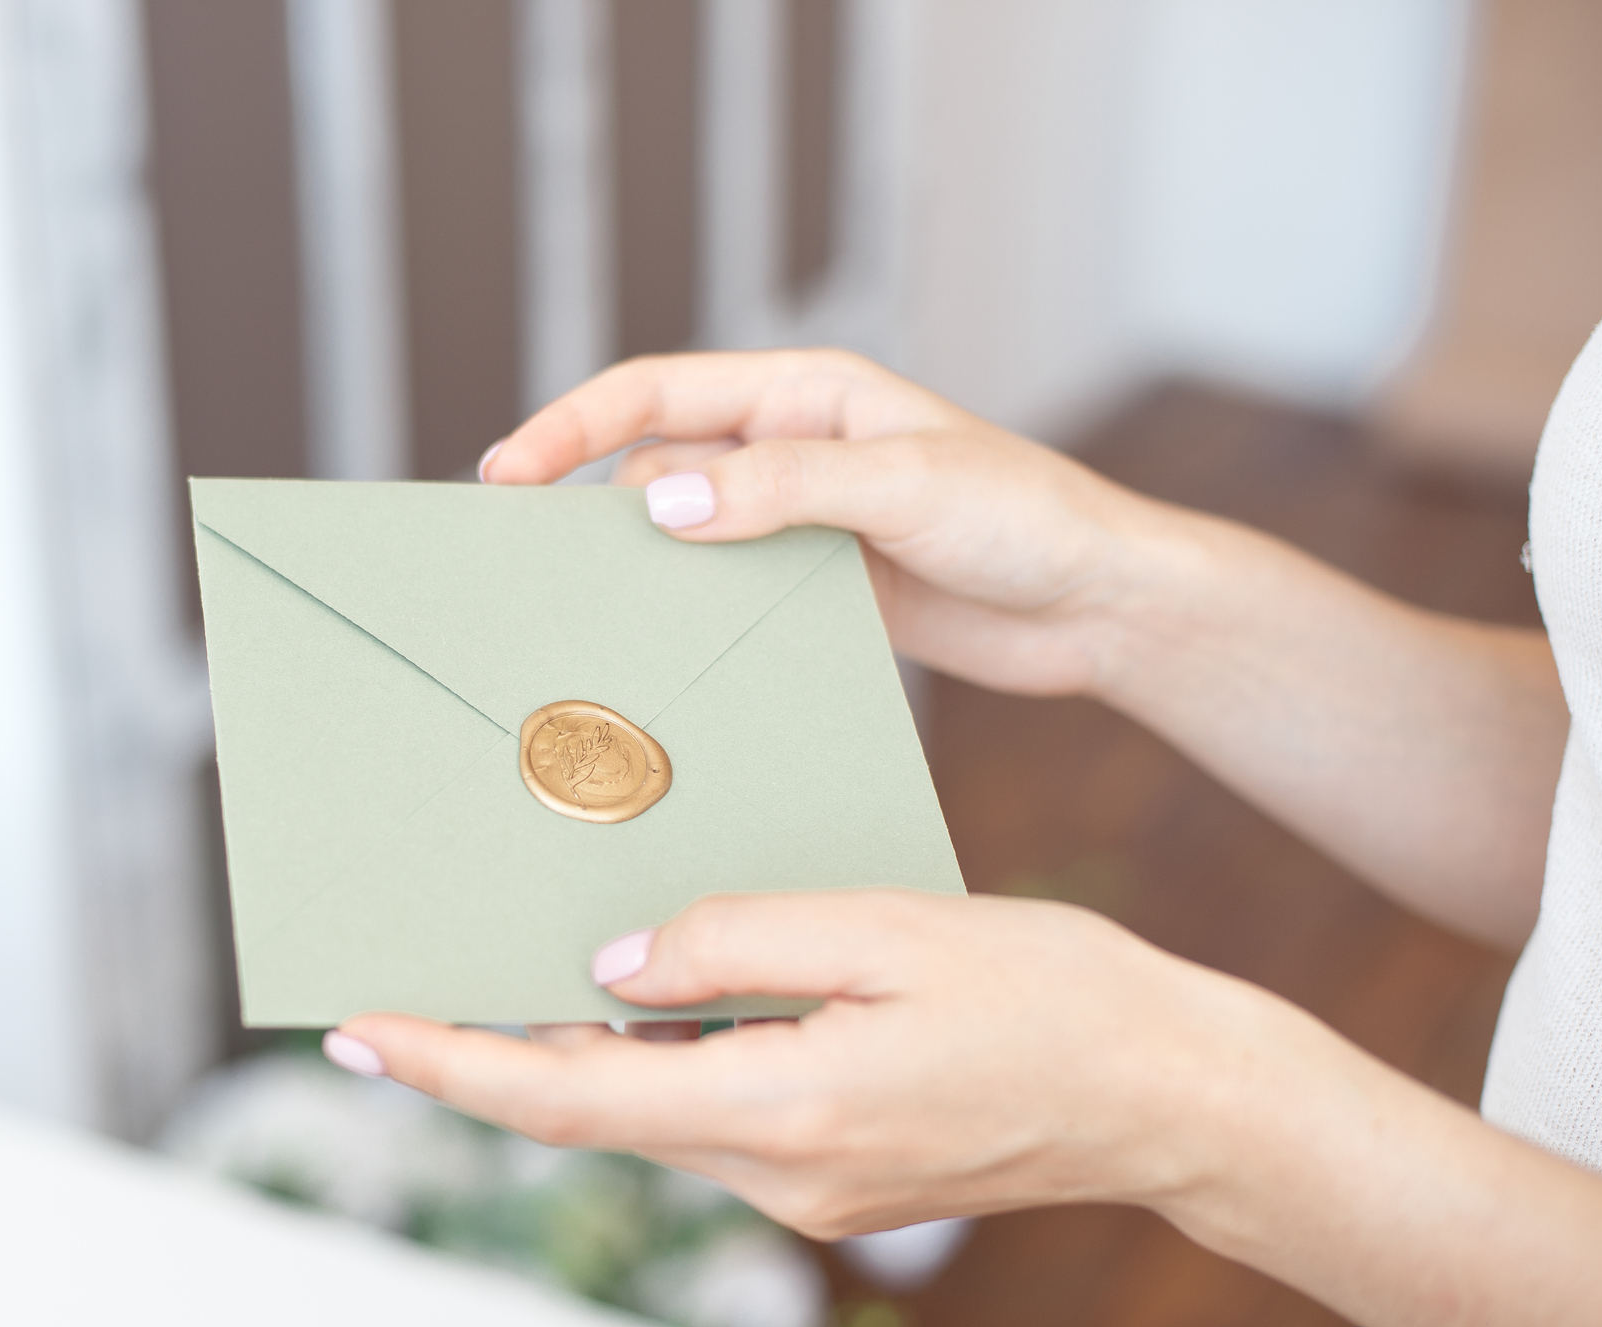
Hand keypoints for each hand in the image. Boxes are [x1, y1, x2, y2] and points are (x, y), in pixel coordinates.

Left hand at [329, 889, 1279, 1237]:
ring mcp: (806, 1190)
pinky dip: (656, 1060)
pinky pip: (709, 1112)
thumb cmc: (1050, 995)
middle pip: (591, 1110)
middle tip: (403, 982)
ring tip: (511, 964)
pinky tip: (648, 994)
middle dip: (491, 1051)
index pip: (568, 1095)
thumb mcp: (886, 928)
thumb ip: (734, 940)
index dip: (452, 1064)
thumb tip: (609, 965)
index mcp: (784, 1111)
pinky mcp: (832, 1177)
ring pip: (648, 1112)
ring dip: (575, 1052)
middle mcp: (779, 1174)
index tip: (357, 1031)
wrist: (1171, 1097)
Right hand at [479, 349, 1188, 698]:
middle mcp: (788, 451)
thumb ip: (783, 490)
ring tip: (582, 622)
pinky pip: (725, 596)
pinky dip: (689, 618)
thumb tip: (660, 503)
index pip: (656, 395)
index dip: (569, 427)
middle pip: (651, 468)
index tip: (504, 474)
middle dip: (584, 508)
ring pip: (681, 539)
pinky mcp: (815, 589)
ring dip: (638, 573)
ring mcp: (797, 524)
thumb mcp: (905, 488)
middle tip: (524, 570)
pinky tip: (662, 656)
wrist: (1097, 606)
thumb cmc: (1025, 518)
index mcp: (803, 395)